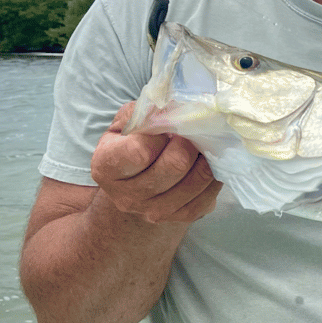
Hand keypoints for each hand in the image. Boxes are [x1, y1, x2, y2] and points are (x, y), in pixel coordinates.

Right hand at [90, 103, 221, 224]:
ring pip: (197, 180)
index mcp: (106, 167)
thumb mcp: (127, 123)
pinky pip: (209, 195)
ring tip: (203, 145)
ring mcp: (154, 212)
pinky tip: (209, 163)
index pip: (139, 151)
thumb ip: (143, 111)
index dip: (160, 133)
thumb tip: (172, 104)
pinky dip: (214, 175)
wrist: (135, 187)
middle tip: (192, 132)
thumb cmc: (131, 145)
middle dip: (190, 143)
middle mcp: (126, 196)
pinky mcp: (181, 218)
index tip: (166, 126)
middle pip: (175, 165)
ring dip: (207, 157)